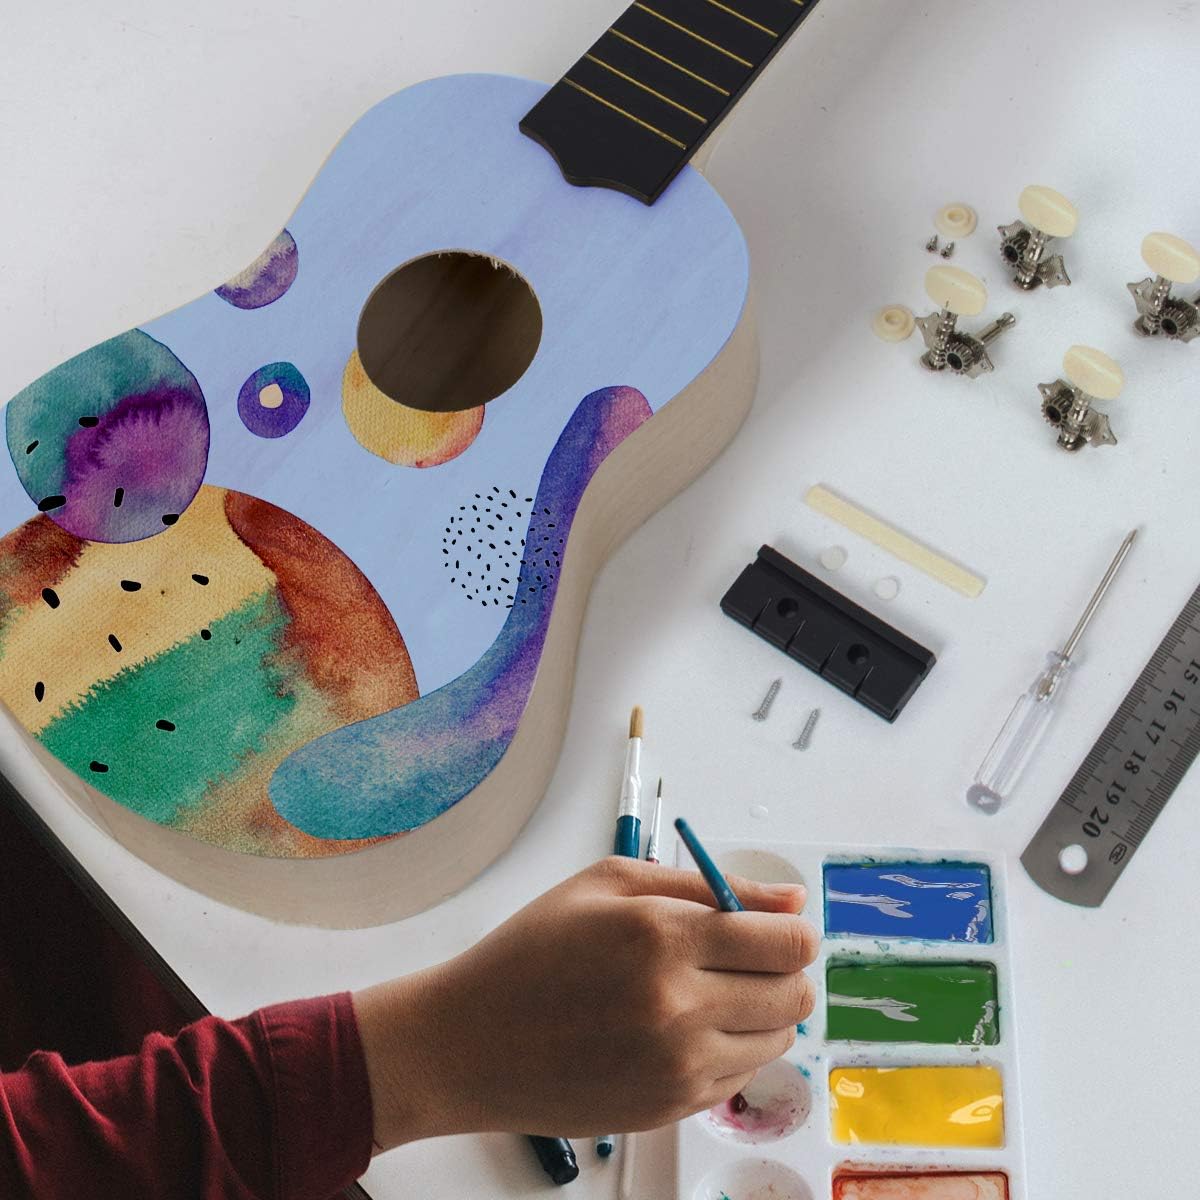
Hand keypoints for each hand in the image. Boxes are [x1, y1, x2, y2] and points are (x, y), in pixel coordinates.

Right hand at [353, 856, 818, 1148]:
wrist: (470, 1043)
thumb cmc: (532, 951)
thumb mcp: (608, 884)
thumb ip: (707, 884)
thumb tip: (790, 900)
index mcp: (664, 937)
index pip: (788, 943)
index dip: (793, 930)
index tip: (775, 927)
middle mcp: (680, 1007)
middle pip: (796, 993)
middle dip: (783, 969)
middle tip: (744, 957)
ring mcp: (677, 1067)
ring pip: (778, 1039)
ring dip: (762, 1011)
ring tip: (710, 992)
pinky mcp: (670, 1108)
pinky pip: (742, 1076)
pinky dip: (731, 1048)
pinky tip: (685, 1027)